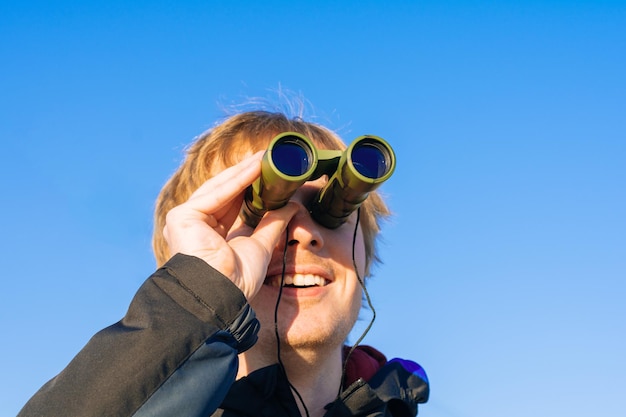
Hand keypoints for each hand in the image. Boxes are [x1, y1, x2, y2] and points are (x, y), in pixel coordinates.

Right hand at [163, 152, 297, 299]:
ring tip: (264, 158)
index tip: (268, 173)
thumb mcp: (261, 245)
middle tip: (267, 159)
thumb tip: (292, 205)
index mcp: (208, 236)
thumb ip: (273, 223)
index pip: (230, 204)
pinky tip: (255, 167)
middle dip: (246, 175)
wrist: (222, 296)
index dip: (249, 187)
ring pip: (220, 189)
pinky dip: (238, 179)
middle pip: (223, 193)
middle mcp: (194, 226)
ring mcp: (185, 220)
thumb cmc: (237, 280)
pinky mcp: (183, 216)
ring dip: (244, 172)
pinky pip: (216, 193)